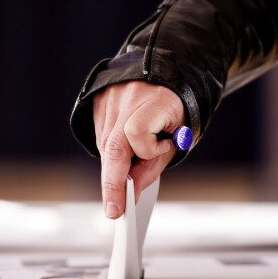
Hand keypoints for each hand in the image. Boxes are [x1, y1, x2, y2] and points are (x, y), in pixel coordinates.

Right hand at [94, 81, 185, 218]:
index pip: (138, 132)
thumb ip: (154, 162)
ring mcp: (111, 96)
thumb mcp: (179, 136)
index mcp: (158, 100)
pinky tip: (125, 142)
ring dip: (116, 161)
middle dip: (112, 183)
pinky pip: (100, 134)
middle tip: (114, 210)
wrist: (169, 68)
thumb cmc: (178, 106)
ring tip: (136, 156)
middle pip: (113, 145)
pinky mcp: (98, 99)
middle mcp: (130, 96)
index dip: (145, 154)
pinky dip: (111, 145)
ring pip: (105, 143)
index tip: (141, 182)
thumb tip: (132, 189)